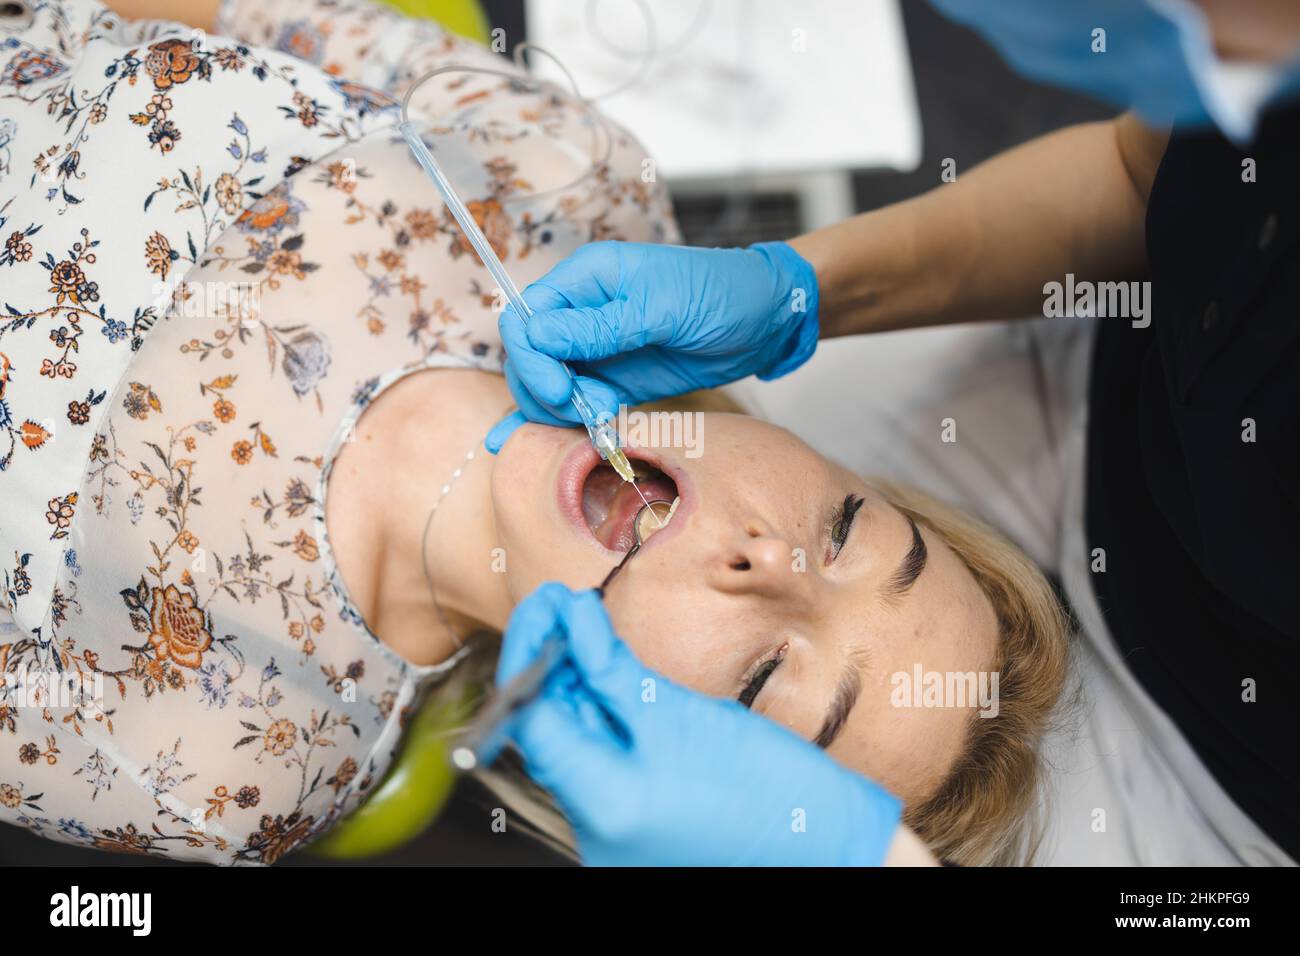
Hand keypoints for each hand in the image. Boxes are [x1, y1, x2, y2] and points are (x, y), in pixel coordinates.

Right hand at [486, 241, 818, 452]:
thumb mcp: (663, 307)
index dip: (532, 357)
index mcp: (586, 278)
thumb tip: (538, 335)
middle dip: (544, 388)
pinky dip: (564, 421)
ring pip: (546, 385)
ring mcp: (596, 349)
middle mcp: (582, 312)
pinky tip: (550, 434)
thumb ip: (601, 327)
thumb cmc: (722, 293)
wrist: (766, 320)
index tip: (559, 389)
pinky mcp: (614, 380)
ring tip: (601, 415)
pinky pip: (575, 403)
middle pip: (528, 355)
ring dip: (559, 410)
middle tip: (583, 408)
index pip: (527, 317)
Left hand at [495, 583, 901, 865]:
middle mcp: (594, 829)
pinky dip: (604, 716)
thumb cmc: (772, 793)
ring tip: (579, 627)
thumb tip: (570, 623)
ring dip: (574, 686)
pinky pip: (605, 763)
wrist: (831, 851)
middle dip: (549, 664)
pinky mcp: (638, 823)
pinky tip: (608, 672)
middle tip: (557, 605)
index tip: (546, 604)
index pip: (532, 719)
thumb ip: (614, 674)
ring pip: (577, 746)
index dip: (528, 653)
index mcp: (601, 805)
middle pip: (550, 733)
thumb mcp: (685, 718)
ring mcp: (615, 831)